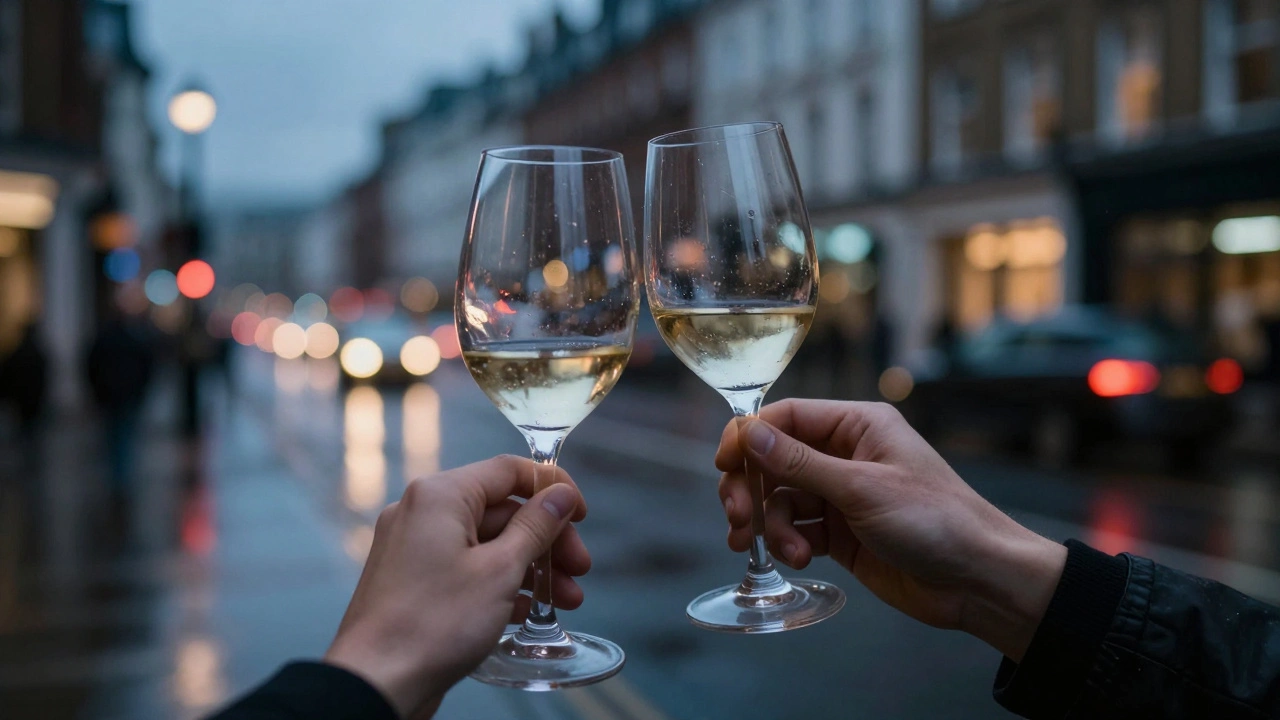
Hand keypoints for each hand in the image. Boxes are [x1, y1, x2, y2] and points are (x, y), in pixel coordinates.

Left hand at [324, 456, 589, 717]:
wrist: (376, 682)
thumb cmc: (434, 624)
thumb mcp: (500, 571)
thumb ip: (536, 527)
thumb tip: (561, 495)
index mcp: (440, 496)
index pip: (508, 471)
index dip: (552, 487)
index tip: (581, 514)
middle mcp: (422, 512)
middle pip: (501, 510)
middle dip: (546, 539)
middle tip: (579, 569)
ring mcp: (414, 547)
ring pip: (486, 542)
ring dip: (529, 566)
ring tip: (565, 600)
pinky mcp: (413, 580)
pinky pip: (466, 567)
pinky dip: (499, 582)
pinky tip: (528, 610)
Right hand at [715, 399, 1065, 660]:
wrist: (978, 581)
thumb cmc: (936, 521)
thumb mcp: (863, 489)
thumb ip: (801, 463)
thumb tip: (748, 433)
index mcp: (857, 426)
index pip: (786, 417)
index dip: (748, 437)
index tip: (723, 464)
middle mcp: (845, 455)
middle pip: (774, 460)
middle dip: (752, 488)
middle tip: (738, 518)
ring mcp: (841, 496)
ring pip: (781, 499)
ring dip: (771, 524)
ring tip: (783, 551)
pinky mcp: (840, 534)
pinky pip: (796, 530)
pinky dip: (787, 543)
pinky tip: (797, 559)